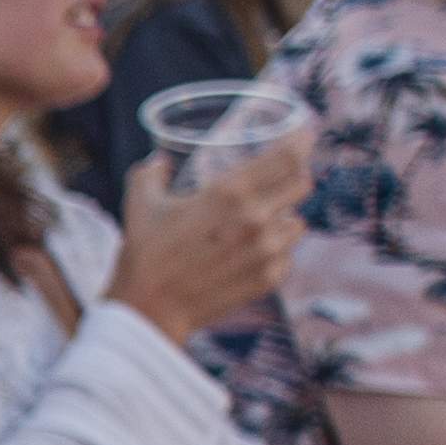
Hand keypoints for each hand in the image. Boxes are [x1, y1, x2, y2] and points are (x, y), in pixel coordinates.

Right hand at [103, 121, 311, 342]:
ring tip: (262, 221)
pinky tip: (252, 251)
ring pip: (299, 222)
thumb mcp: (140, 203)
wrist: (149, 310)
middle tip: (281, 177)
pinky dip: (276, 249)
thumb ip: (151, 173)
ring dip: (285, 216)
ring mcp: (267, 251)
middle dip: (294, 177)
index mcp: (230, 192)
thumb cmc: (143, 253)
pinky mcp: (269, 278)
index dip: (302, 141)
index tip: (304, 134)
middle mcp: (256, 219)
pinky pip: (288, 254)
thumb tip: (159, 161)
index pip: (288, 156)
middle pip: (302, 185)